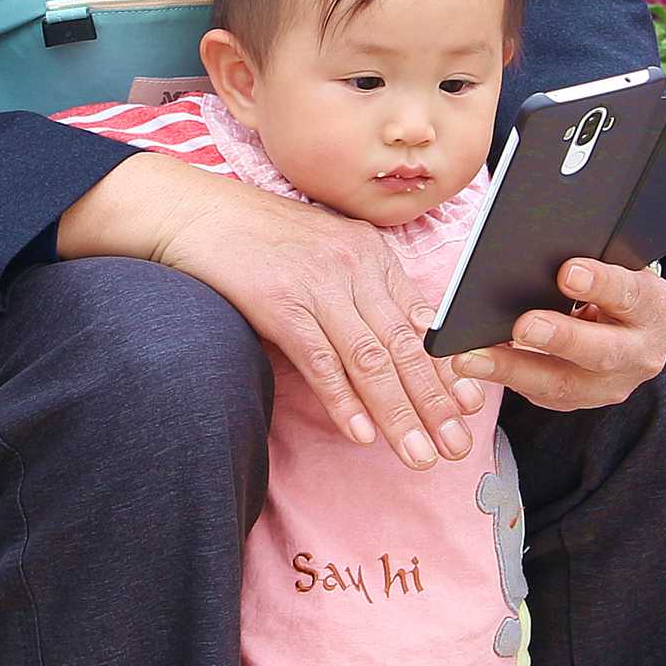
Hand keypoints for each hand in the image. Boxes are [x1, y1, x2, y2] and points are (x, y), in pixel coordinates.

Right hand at [64, 152, 478, 469]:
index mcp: (370, 254)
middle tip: (456, 446)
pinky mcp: (280, 302)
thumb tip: (389, 343)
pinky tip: (362, 433)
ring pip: (370, 359)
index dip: (447, 368)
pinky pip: (321, 359)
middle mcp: (353, 266)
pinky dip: (344, 400)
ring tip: (419, 455)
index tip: (471, 406)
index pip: (421, 320)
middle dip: (435, 402)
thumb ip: (356, 291)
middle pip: (403, 346)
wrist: (194, 211)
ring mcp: (318, 283)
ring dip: (399, 413)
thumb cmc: (256, 238)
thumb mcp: (321, 254)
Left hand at [442, 254, 665, 412]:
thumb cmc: (617, 284)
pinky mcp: (582, 399)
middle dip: (560, 338)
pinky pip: (542, 395)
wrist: (633, 325)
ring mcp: (613, 384)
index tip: (567, 271)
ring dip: (515, 370)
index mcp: (657, 308)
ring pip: (564, 385)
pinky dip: (507, 379)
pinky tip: (475, 364)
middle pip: (602, 351)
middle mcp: (642, 352)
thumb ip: (591, 259)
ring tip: (472, 358)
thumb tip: (538, 243)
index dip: (601, 284)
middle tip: (523, 325)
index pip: (631, 293)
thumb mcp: (619, 264)